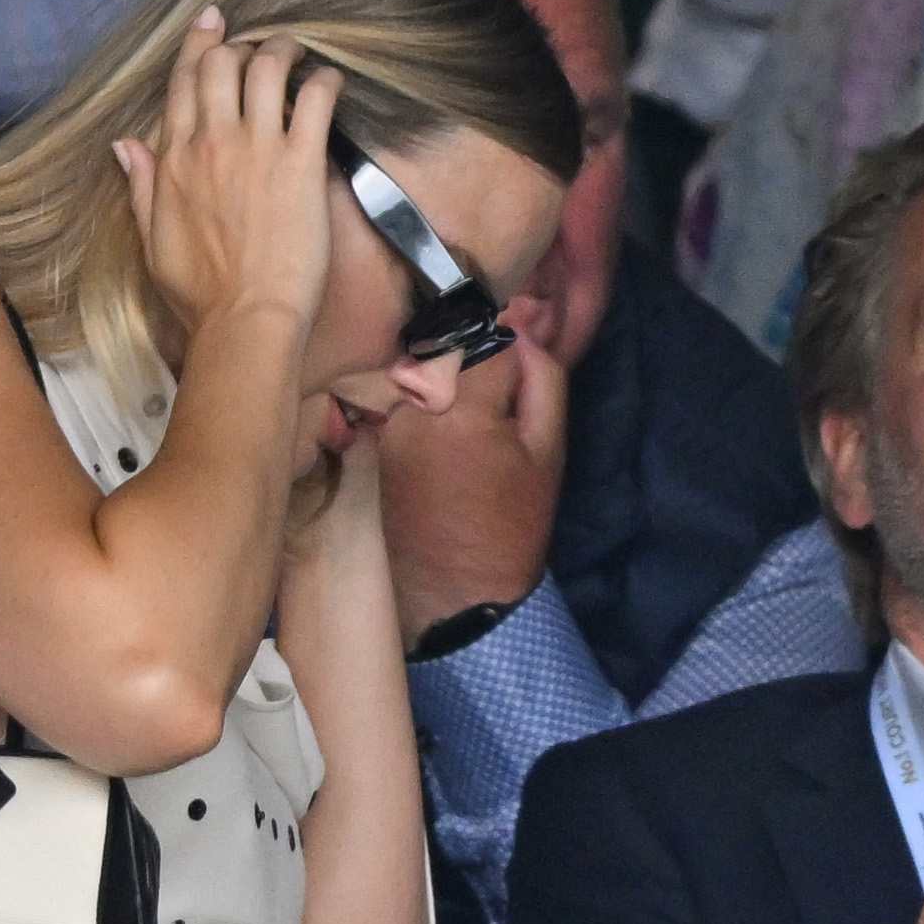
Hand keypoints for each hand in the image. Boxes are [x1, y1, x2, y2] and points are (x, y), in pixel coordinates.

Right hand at [113, 14, 339, 353]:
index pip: (185, 81)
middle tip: (262, 47)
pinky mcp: (299, 164)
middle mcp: (212, 142)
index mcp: (174, 158)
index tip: (212, 21)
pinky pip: (314, 99)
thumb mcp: (152, 239)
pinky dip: (324, 81)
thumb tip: (124, 144)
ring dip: (282, 51)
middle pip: (222, 63)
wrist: (244, 320)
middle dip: (241, 44)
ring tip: (296, 54)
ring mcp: (257, 149)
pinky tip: (330, 81)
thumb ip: (140, 185)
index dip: (199, 43)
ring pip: (266, 68)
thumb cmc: (200, 294)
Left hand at [377, 331, 568, 645]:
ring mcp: (388, 423)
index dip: (518, 347)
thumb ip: (542, 379)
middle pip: (455, 345)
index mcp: (462, 407)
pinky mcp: (376, 441)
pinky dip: (431, 402)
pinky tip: (450, 439)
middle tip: (503, 395)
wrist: (457, 596)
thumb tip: (523, 327)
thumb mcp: (547, 451)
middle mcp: (414, 406)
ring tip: (475, 426)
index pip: (493, 335)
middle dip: (481, 357)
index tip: (527, 373)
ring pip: (429, 368)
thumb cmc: (512, 527)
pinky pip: (408, 397)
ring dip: (453, 378)